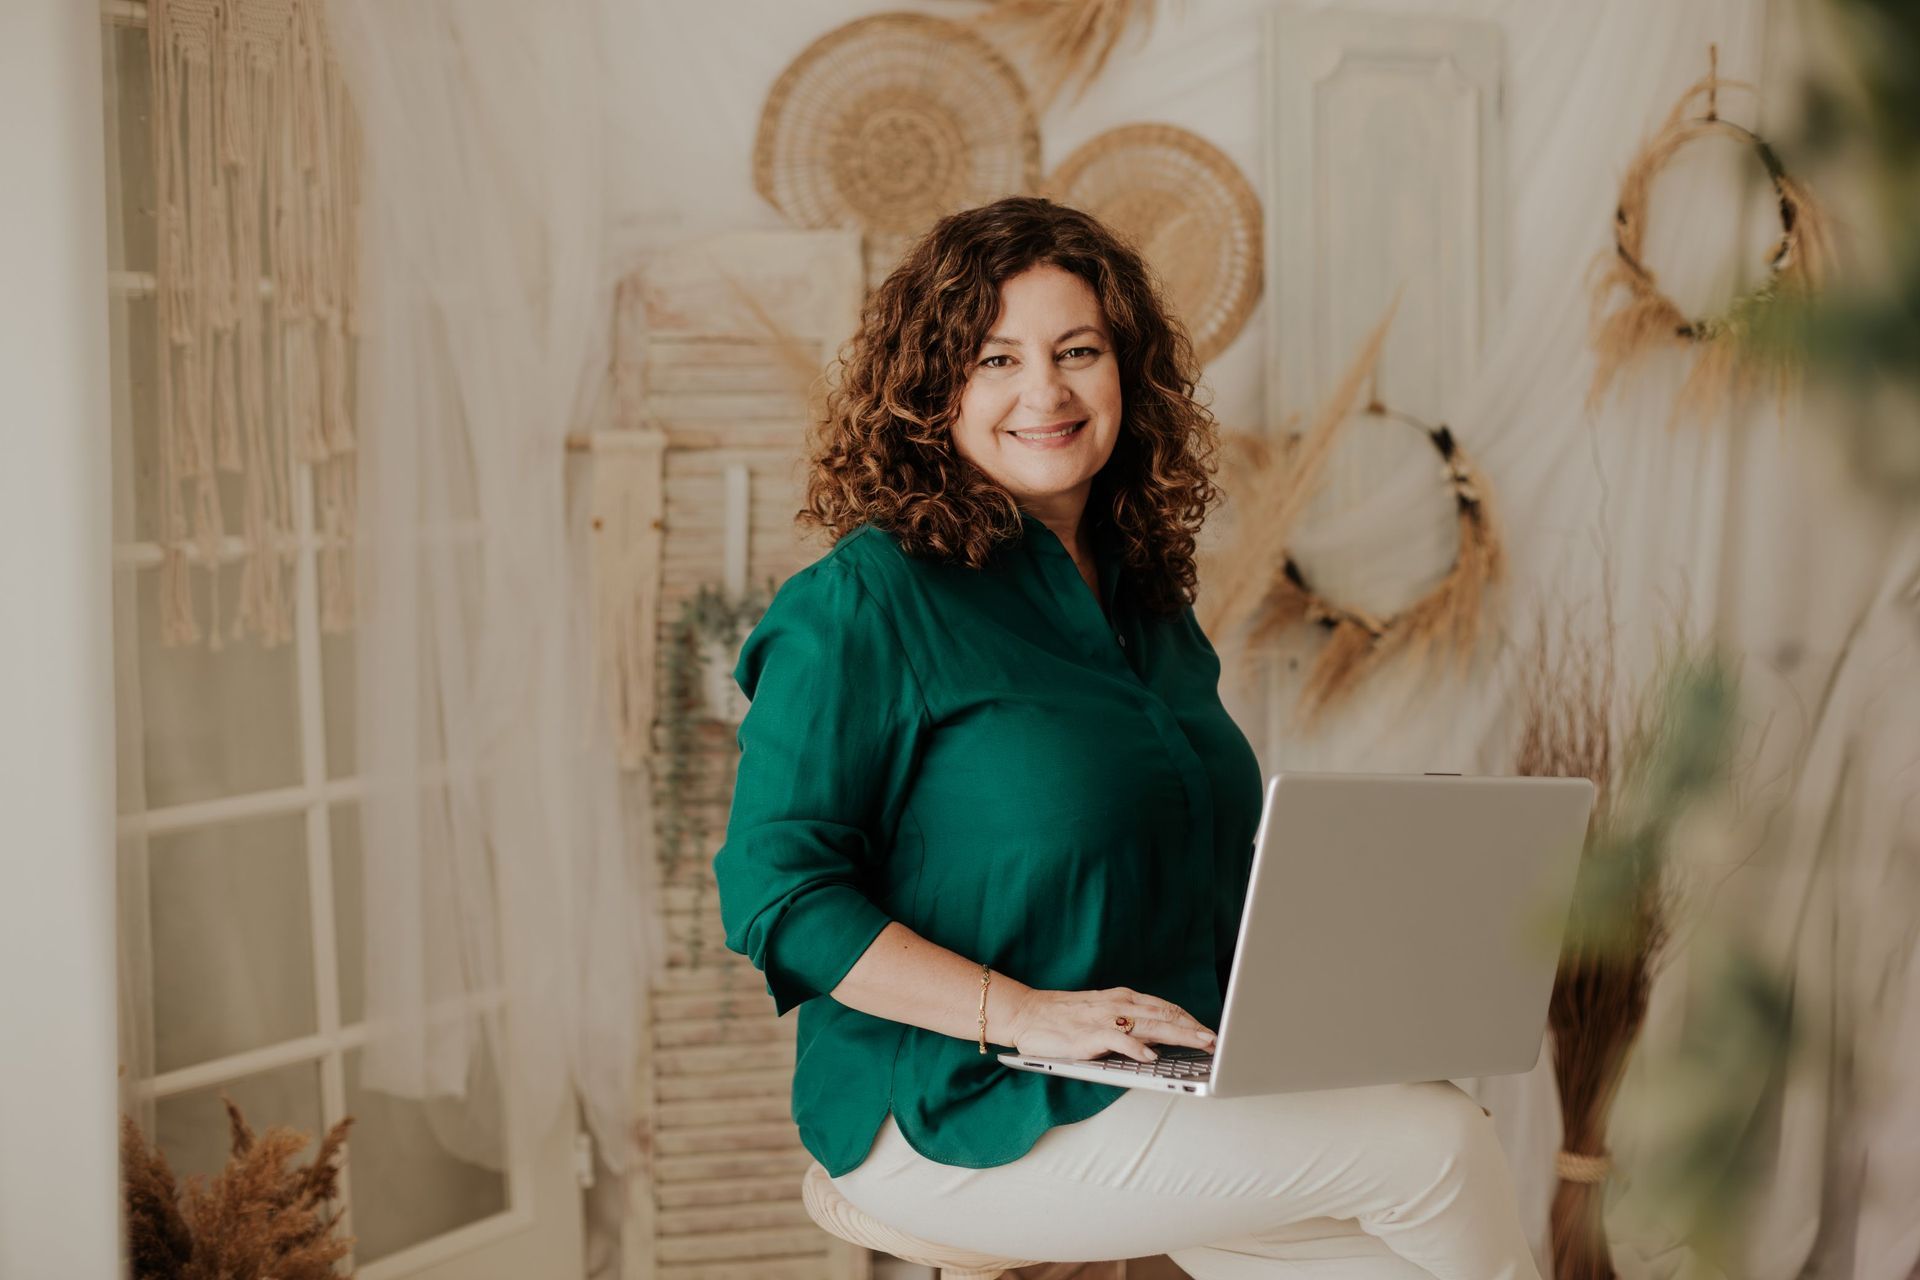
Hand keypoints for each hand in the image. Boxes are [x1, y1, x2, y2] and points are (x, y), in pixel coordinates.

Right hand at [1003, 986, 1216, 1062]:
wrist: (1027, 1013)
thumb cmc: (1062, 1017)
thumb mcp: (1101, 1013)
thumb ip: (1127, 1024)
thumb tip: (1156, 1041)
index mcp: (1123, 998)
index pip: (1164, 1007)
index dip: (1189, 1020)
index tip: (1210, 1032)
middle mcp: (1118, 1004)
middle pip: (1164, 1015)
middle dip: (1193, 1028)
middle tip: (1216, 1040)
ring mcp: (1104, 1018)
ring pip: (1150, 1025)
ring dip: (1179, 1034)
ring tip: (1200, 1043)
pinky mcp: (1089, 1034)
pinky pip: (1118, 1040)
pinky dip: (1137, 1048)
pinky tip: (1152, 1057)